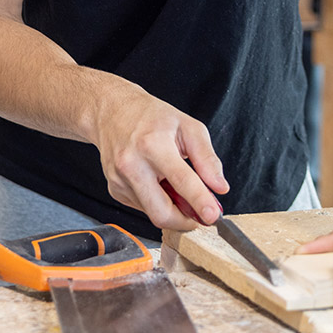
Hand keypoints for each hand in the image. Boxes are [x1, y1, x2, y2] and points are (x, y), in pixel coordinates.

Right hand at [92, 85, 228, 229]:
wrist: (113, 111)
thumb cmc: (152, 117)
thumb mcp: (188, 127)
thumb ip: (207, 158)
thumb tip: (220, 187)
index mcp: (153, 145)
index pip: (181, 180)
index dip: (199, 201)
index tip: (212, 215)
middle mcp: (132, 164)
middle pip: (161, 212)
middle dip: (185, 221)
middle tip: (199, 213)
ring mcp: (119, 179)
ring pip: (152, 213)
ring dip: (171, 208)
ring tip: (173, 183)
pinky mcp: (114, 190)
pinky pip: (142, 207)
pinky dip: (156, 201)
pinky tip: (156, 181)